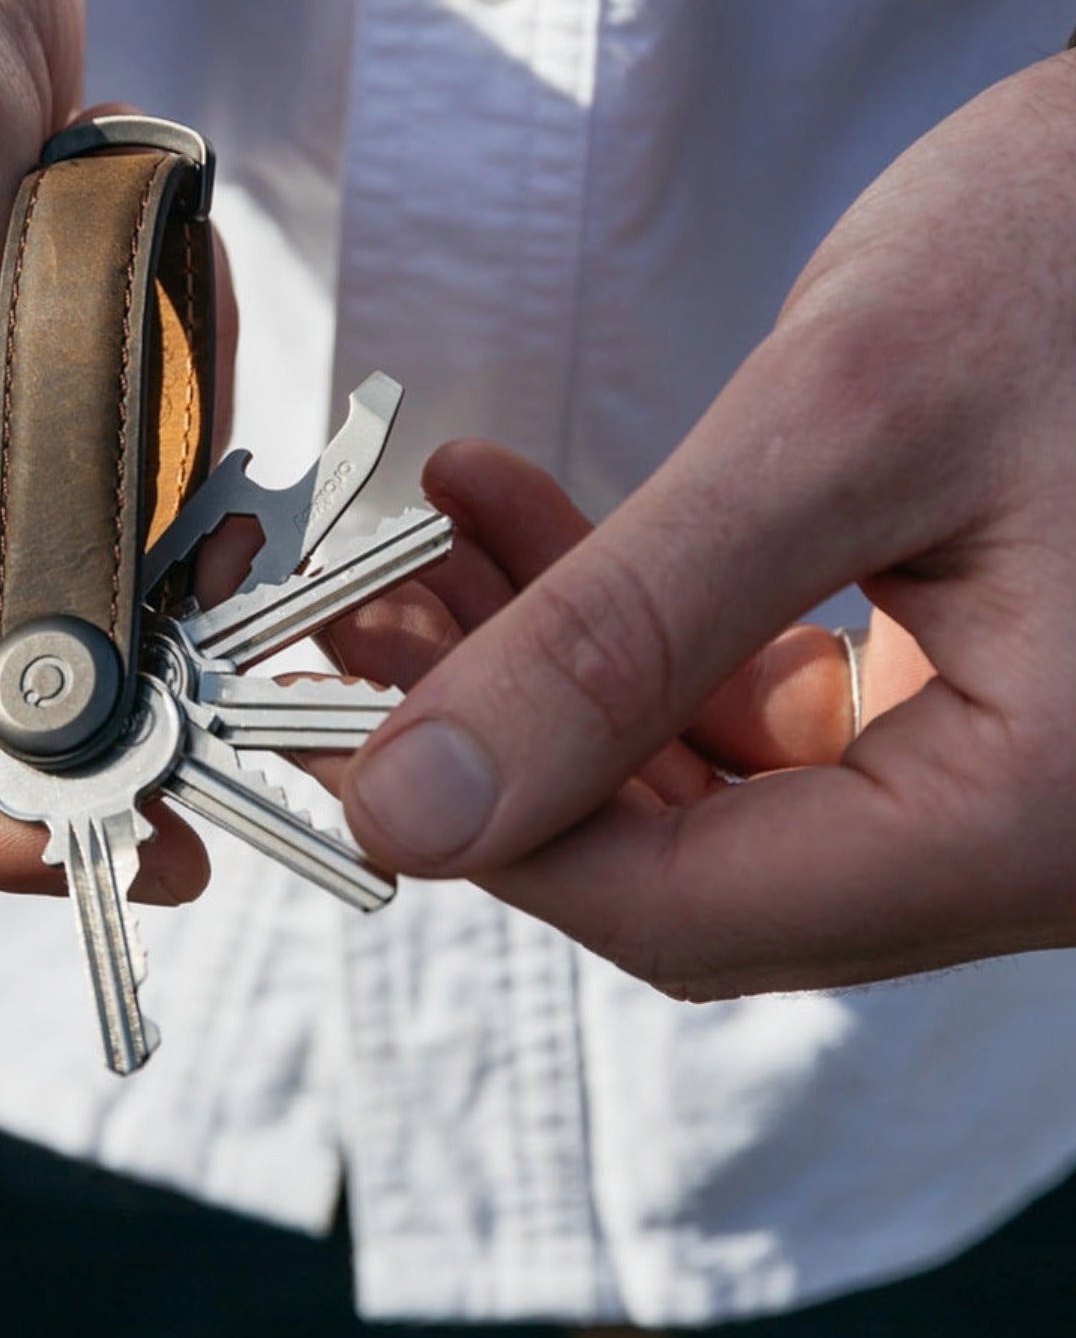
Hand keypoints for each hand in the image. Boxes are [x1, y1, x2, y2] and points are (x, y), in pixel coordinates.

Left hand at [323, 54, 1075, 995]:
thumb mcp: (839, 424)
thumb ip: (619, 632)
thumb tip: (414, 807)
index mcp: (1035, 823)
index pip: (688, 913)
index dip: (486, 831)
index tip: (333, 721)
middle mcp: (1036, 839)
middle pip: (690, 864)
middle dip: (499, 737)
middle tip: (356, 611)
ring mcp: (1009, 771)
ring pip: (711, 786)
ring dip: (548, 670)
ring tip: (423, 540)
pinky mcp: (981, 695)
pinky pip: (767, 708)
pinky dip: (640, 626)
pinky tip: (523, 519)